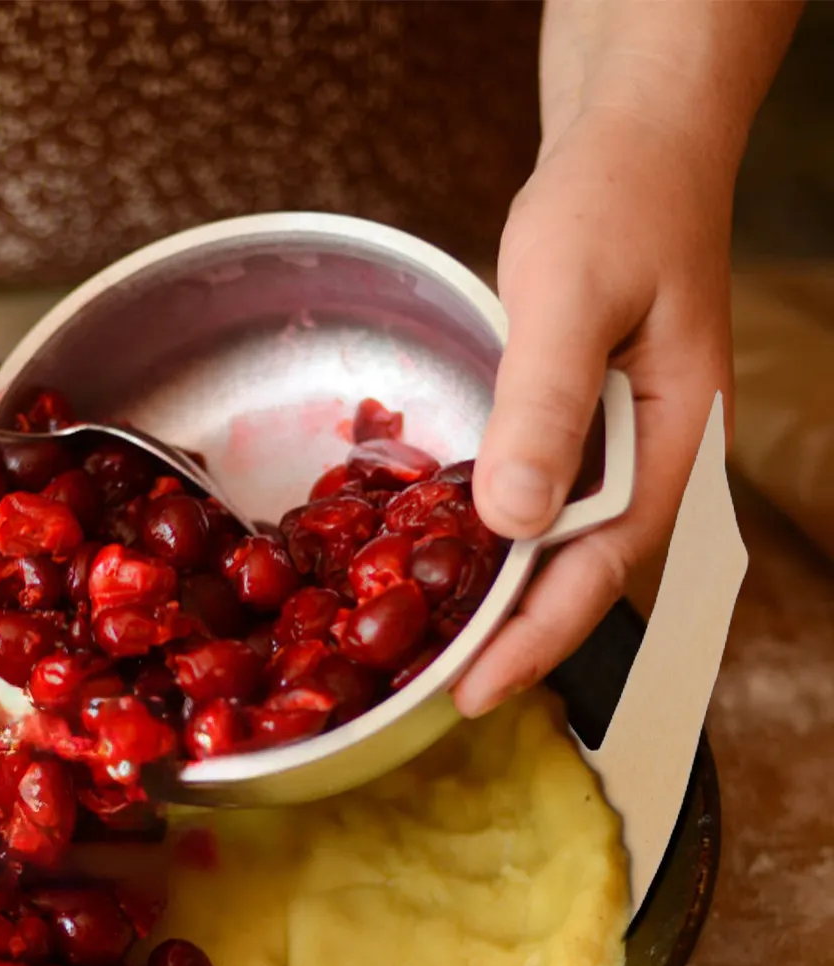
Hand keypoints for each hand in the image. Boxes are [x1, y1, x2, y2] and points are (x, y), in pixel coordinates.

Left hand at [455, 104, 733, 716]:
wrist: (633, 143)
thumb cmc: (618, 200)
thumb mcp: (573, 296)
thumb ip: (546, 407)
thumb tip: (514, 521)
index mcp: (670, 443)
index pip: (600, 571)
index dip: (535, 641)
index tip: (474, 694)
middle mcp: (644, 460)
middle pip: (573, 577)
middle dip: (507, 640)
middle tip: (427, 693)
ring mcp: (611, 447)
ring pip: (548, 549)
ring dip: (492, 599)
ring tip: (423, 652)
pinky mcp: (572, 428)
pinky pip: (527, 503)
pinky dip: (482, 541)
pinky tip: (432, 563)